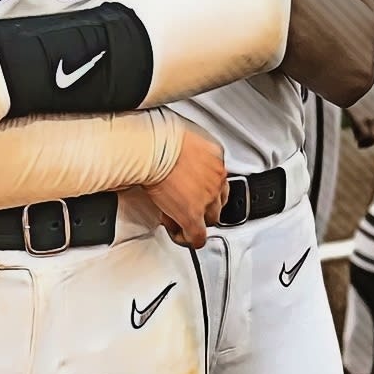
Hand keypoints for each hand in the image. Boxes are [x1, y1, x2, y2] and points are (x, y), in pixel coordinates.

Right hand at [139, 121, 227, 247]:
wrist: (153, 149)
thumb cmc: (161, 137)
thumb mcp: (186, 135)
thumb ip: (192, 148)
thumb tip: (184, 152)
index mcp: (215, 157)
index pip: (219, 177)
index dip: (208, 186)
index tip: (198, 188)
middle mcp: (216, 178)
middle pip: (220, 199)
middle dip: (207, 203)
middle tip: (190, 204)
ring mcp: (206, 198)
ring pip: (212, 218)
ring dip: (200, 219)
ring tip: (185, 219)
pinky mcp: (192, 215)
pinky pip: (197, 235)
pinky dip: (192, 239)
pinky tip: (184, 237)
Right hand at [347, 91, 373, 147]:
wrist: (347, 82)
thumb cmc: (350, 89)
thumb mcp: (359, 99)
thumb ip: (360, 108)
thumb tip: (355, 113)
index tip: (365, 138)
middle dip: (371, 143)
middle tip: (361, 145)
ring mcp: (370, 117)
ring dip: (367, 143)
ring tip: (359, 145)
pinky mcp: (361, 119)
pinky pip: (365, 134)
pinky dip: (361, 139)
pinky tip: (356, 140)